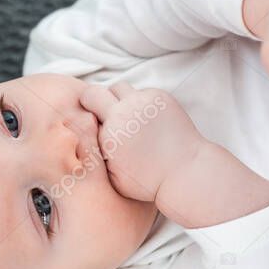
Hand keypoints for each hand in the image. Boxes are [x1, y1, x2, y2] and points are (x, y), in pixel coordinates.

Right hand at [79, 82, 204, 201]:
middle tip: (97, 112)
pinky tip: (145, 120)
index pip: (84, 113)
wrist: (184, 173)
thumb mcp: (113, 177)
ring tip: (123, 115)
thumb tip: (84, 140)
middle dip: (93, 100)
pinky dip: (140, 103)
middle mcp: (126, 112)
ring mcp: (145, 102)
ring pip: (121, 88)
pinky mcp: (162, 98)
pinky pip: (143, 93)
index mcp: (110, 132)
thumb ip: (96, 155)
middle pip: (96, 92)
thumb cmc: (148, 181)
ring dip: (117, 98)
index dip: (83, 115)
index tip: (86, 121)